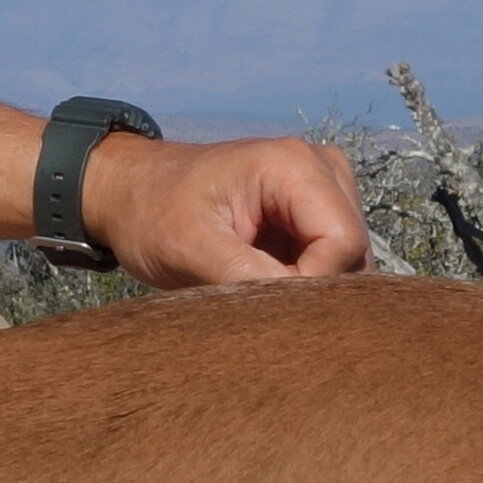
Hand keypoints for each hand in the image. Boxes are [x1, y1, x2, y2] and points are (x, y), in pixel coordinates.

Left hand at [79, 131, 372, 285]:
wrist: (130, 193)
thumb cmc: (151, 213)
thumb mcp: (192, 250)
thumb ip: (252, 280)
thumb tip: (306, 317)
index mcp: (294, 165)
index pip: (344, 244)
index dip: (312, 287)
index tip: (261, 303)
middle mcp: (320, 167)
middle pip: (353, 252)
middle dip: (311, 288)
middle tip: (252, 299)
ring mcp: (322, 186)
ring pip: (346, 261)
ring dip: (305, 285)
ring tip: (249, 283)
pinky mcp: (313, 209)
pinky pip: (330, 259)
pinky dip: (301, 280)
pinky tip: (260, 278)